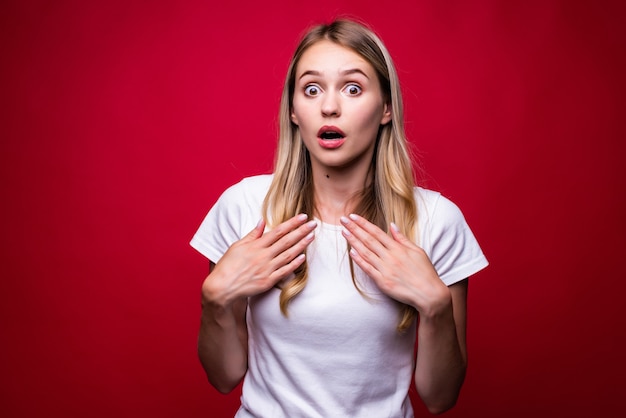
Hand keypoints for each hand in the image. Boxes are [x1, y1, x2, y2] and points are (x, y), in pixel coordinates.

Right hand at [202, 214, 316, 306]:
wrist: (221, 287)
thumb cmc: (228, 266)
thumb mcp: (237, 246)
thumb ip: (252, 234)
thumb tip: (262, 221)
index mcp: (256, 246)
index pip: (278, 231)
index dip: (292, 223)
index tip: (303, 217)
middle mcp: (263, 256)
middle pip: (286, 241)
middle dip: (301, 231)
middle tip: (314, 224)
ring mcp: (267, 269)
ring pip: (288, 254)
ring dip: (302, 245)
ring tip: (312, 236)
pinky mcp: (268, 281)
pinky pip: (284, 271)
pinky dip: (294, 264)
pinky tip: (303, 257)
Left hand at [340, 214, 450, 316]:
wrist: (429, 294)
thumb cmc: (425, 272)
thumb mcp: (417, 251)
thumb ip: (402, 238)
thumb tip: (392, 225)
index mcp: (398, 248)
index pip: (377, 232)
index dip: (364, 224)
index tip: (353, 216)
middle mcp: (391, 257)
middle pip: (369, 240)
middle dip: (354, 229)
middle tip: (343, 220)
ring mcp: (386, 269)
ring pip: (366, 252)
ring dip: (353, 241)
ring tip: (343, 232)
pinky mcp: (383, 282)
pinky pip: (368, 269)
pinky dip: (359, 260)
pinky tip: (351, 252)